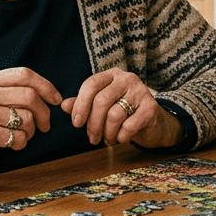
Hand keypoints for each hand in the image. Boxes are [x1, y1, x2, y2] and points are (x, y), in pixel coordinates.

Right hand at [0, 67, 62, 188]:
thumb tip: (42, 92)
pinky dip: (22, 143)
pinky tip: (12, 145)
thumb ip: (3, 91)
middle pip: (30, 96)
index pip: (24, 74)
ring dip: (32, 130)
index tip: (56, 98)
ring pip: (27, 118)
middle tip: (45, 125)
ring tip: (22, 135)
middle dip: (44, 112)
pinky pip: (19, 137)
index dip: (46, 85)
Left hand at [61, 69, 176, 147]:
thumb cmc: (122, 113)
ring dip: (107, 133)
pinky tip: (121, 139)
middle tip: (92, 139)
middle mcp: (127, 79)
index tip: (76, 124)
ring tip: (108, 140)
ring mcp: (141, 91)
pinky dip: (121, 136)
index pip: (91, 84)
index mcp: (111, 75)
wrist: (151, 122)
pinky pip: (129, 125)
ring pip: (114, 115)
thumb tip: (63, 105)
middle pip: (101, 101)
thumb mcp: (100, 107)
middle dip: (93, 124)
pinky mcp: (151, 107)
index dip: (81, 104)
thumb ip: (82, 105)